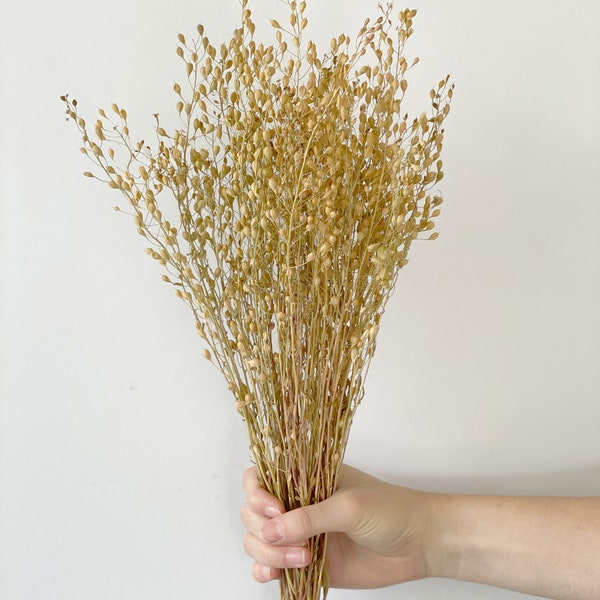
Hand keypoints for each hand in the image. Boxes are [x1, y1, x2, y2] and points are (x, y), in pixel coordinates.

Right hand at [240, 464, 435, 588]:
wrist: (419, 544)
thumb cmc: (390, 511)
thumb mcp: (349, 507)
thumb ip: (310, 518)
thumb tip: (270, 530)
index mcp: (307, 477)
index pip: (262, 477)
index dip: (257, 492)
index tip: (274, 509)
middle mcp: (298, 503)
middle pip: (253, 512)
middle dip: (262, 527)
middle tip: (291, 539)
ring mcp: (301, 533)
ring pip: (258, 540)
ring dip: (268, 552)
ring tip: (302, 559)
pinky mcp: (306, 562)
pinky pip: (272, 566)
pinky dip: (265, 570)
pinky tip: (273, 573)